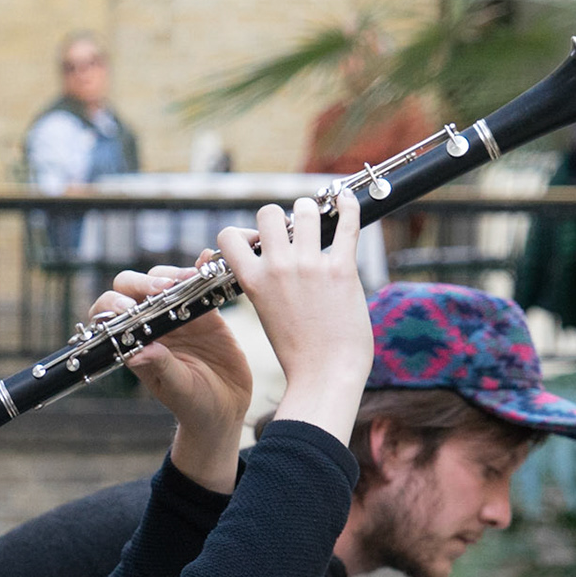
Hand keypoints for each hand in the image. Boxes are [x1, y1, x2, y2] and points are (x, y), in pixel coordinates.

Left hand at [89, 262, 252, 491]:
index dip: (113, 305)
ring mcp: (178, 315)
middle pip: (133, 287)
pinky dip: (201, 268)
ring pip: (165, 279)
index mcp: (136, 344)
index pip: (110, 315)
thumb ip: (159, 368)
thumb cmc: (195, 405)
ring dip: (173, 273)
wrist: (227, 407)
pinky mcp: (205, 311)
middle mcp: (152, 325)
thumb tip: (136, 352)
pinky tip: (206, 261)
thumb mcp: (177, 389)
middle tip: (162, 288)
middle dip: (143, 282)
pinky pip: (198, 283)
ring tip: (189, 279)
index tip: (128, 309)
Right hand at [219, 193, 370, 445]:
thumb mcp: (267, 315)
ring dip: (310, 213)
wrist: (326, 376)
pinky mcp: (341, 269)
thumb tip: (271, 263)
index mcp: (253, 282)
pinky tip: (346, 200)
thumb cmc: (299, 354)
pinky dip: (347, 206)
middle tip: (293, 235)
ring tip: (318, 222)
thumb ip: (266, 286)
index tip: (258, 244)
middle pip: (267, 214)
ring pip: (304, 210)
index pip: (228, 236)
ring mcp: (310, 266)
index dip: (242, 234)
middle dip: (279, 219)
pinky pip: (346, 222)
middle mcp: (278, 268)